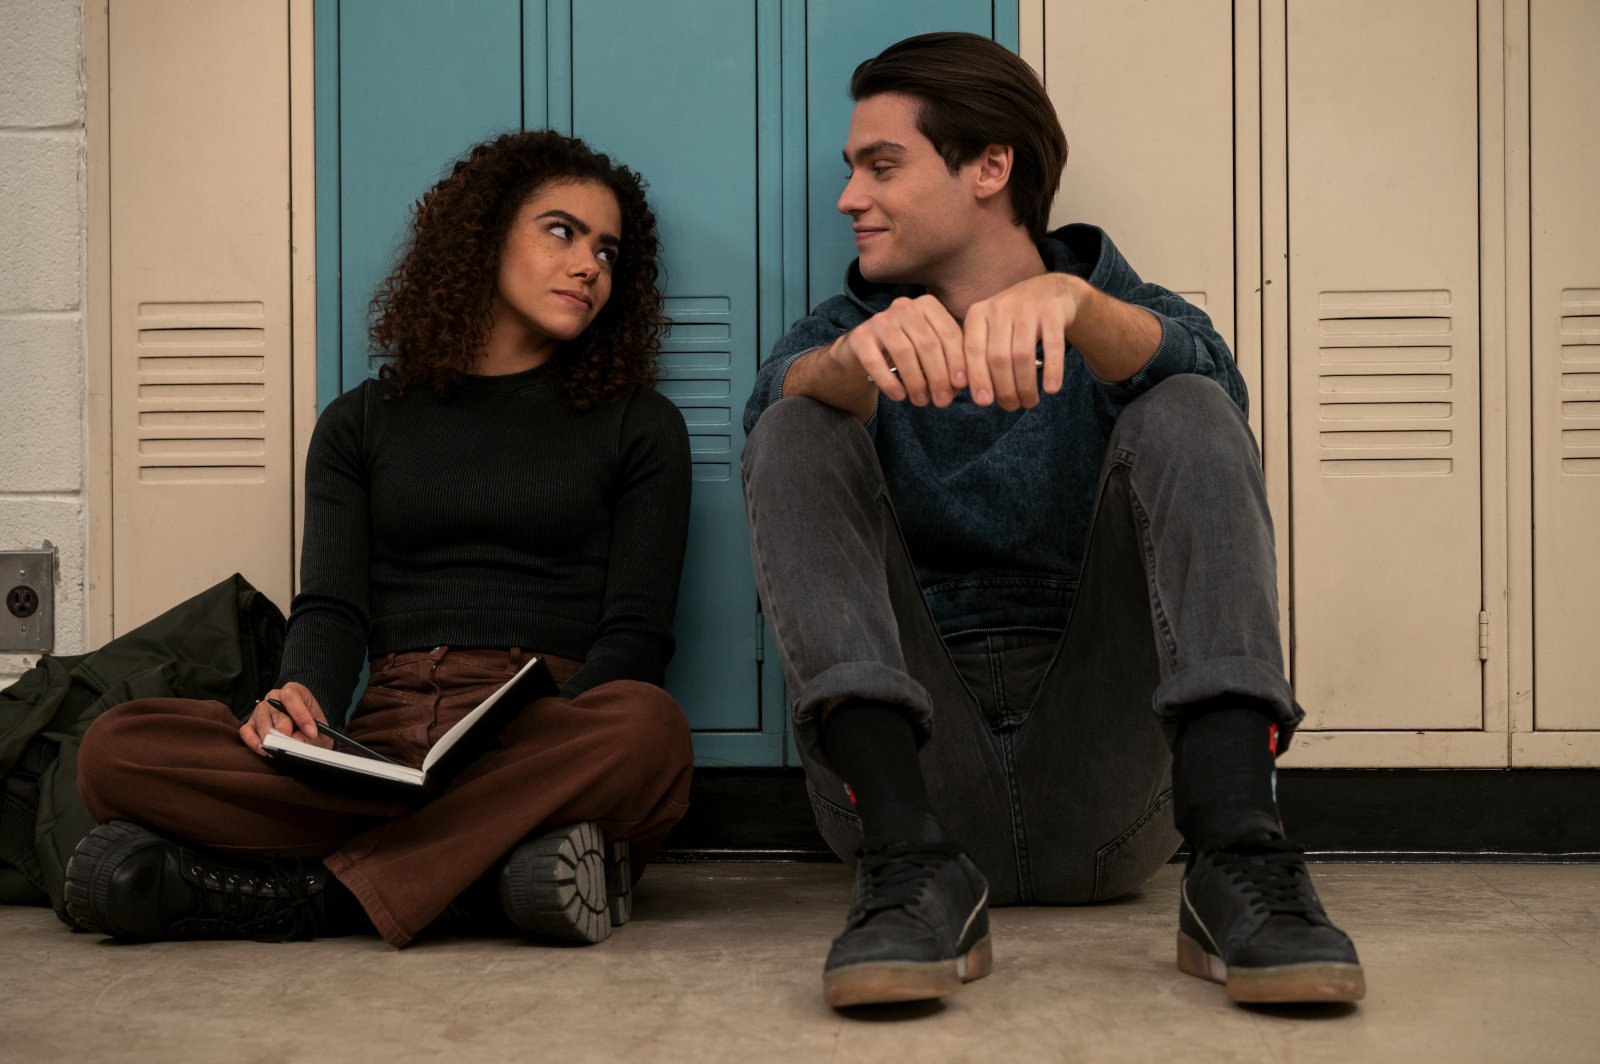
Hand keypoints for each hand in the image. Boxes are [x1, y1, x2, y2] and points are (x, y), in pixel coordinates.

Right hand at [240, 682, 332, 756]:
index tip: (311, 732)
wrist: (306, 735)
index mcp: (295, 692)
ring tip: (278, 750)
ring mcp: (261, 710)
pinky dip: (253, 741)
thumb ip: (310, 737)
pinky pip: (246, 731)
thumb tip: (295, 741)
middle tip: (289, 744)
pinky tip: (264, 750)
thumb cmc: (312, 729)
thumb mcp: (320, 733)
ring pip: (262, 721)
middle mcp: (275, 697)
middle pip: (275, 709)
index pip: (291, 696)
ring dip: (269, 737)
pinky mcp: (251, 723)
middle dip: (283, 728)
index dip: (301, 714)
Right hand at [829, 294, 966, 407]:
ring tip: (921, 402)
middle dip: (938, 376)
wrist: (863, 351)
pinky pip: (876, 362)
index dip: (957, 361)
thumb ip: (949, 362)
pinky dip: (889, 383)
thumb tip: (961, 385)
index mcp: (927, 305)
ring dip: (916, 382)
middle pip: (928, 343)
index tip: (961, 386)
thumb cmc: (906, 351)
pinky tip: (899, 397)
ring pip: (904, 352)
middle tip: (942, 402)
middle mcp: (904, 306)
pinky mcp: (860, 336)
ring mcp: (880, 319)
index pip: (949, 333)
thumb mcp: (930, 352)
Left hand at [962, 272, 1083, 409]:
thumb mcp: (991, 330)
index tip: (983, 403)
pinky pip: (1052, 346)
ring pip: (1022, 354)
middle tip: (1012, 407)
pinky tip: (1051, 390)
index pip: (972, 351)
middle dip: (1004, 388)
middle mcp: (1000, 307)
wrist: (1050, 291)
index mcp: (978, 314)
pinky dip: (1052, 370)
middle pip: (998, 357)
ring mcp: (1027, 307)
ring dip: (1025, 385)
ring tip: (1029, 402)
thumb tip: (978, 396)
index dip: (977, 378)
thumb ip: (980, 356)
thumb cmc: (1014, 321)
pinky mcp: (1052, 311)